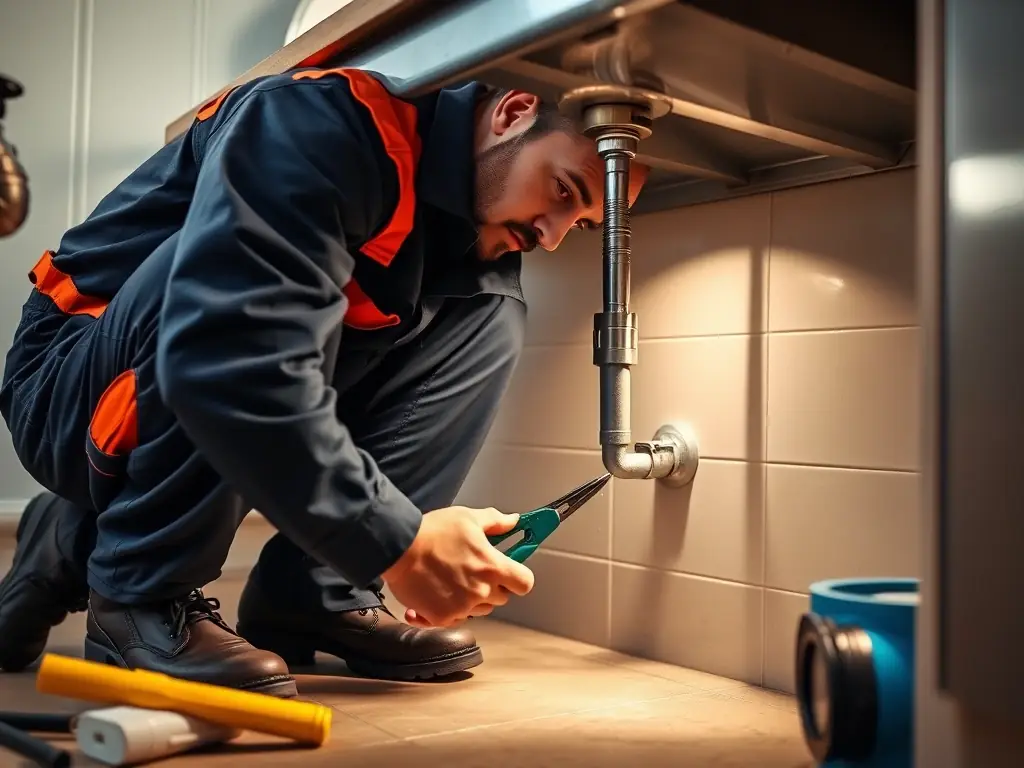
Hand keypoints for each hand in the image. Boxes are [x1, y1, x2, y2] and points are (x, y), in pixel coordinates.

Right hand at [381, 506, 534, 627]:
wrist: (398, 547)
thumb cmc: (433, 531)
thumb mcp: (468, 518)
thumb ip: (495, 522)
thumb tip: (514, 521)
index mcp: (492, 566)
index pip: (524, 583)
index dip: (519, 577)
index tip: (510, 571)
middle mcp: (481, 590)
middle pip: (502, 597)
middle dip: (493, 586)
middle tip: (474, 571)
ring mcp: (462, 606)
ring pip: (479, 609)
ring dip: (472, 598)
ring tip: (454, 579)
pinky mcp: (442, 617)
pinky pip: (456, 619)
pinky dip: (449, 610)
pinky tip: (437, 593)